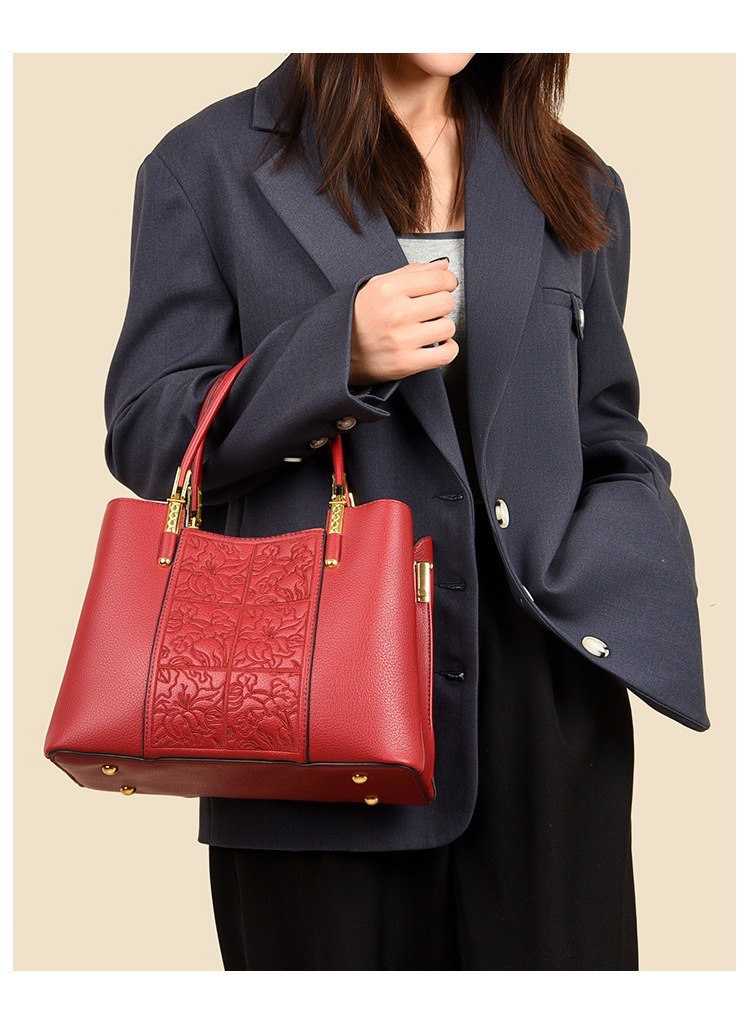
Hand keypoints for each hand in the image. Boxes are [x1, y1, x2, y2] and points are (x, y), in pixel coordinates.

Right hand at [349, 259, 458, 385]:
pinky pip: (446, 353)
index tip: (445, 286)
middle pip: (446, 301)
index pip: (438, 278)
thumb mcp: (377, 286)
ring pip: (448, 326)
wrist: (337, 352)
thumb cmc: (358, 317)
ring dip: (442, 328)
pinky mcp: (406, 363)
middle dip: (441, 304)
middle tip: (430, 310)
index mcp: (388, 289)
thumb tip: (443, 265)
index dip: (447, 281)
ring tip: (427, 328)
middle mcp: (395, 313)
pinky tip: (436, 344)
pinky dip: (447, 349)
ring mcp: (401, 340)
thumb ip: (411, 272)